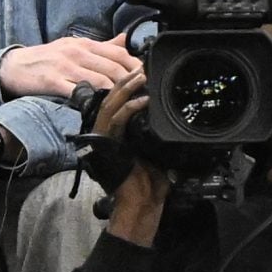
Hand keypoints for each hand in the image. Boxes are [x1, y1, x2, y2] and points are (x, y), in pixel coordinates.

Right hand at [0, 33, 136, 99]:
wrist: (14, 66)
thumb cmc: (46, 58)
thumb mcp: (73, 46)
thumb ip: (100, 46)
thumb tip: (124, 40)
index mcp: (84, 44)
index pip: (118, 52)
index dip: (136, 65)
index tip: (147, 77)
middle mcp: (77, 53)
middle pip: (113, 67)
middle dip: (132, 81)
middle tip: (143, 93)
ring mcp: (65, 67)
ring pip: (99, 80)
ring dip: (117, 93)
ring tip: (129, 103)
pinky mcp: (53, 82)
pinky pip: (78, 92)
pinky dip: (92, 100)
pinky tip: (102, 108)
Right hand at [90, 68, 169, 243]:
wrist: (140, 204)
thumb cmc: (149, 183)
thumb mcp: (153, 150)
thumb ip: (153, 132)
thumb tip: (166, 114)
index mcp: (115, 134)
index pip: (118, 103)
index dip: (128, 86)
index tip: (141, 72)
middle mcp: (106, 134)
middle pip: (113, 98)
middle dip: (127, 81)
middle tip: (141, 67)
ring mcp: (104, 138)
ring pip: (111, 104)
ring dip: (127, 88)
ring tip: (141, 76)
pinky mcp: (107, 144)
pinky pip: (116, 120)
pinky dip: (130, 108)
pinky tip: (144, 99)